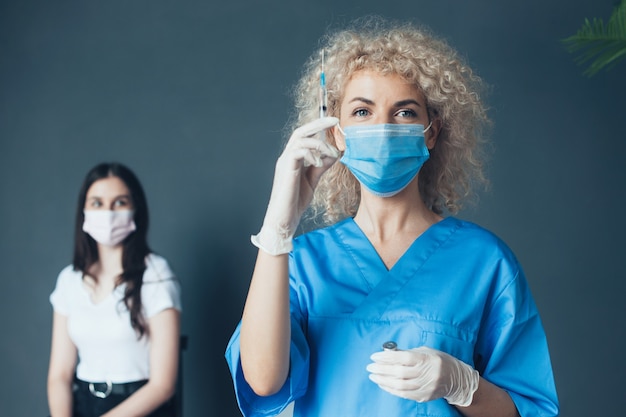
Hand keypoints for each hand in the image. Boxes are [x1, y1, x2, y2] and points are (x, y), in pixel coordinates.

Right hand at [252, 117, 339, 254]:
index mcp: (292, 159)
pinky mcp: (286, 169)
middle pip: (301, 131)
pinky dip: (312, 154)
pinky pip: (298, 151)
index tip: (334, 123)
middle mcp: (287, 157)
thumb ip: (321, 167)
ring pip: (300, 139)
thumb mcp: (312, 181)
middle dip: (318, 124)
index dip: (318, 127)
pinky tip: (320, 163)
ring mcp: (285, 162)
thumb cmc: (294, 203)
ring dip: (320, 143)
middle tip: (334, 121)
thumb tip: (334, 154)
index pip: (304, 136)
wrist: (283, 220)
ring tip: (332, 154)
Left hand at [367, 346, 478, 406]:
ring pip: (400, 385)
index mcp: (427, 359)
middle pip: (399, 372)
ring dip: (383, 380)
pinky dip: (390, 389)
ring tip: (373, 375)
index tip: (375, 356)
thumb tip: (387, 353)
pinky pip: (403, 394)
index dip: (387, 357)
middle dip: (382, 369)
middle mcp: (427, 374)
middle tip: (370, 366)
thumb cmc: (438, 360)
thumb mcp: (425, 351)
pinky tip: (382, 383)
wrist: (456, 379)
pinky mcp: (424, 396)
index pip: (403, 358)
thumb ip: (407, 352)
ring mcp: (426, 387)